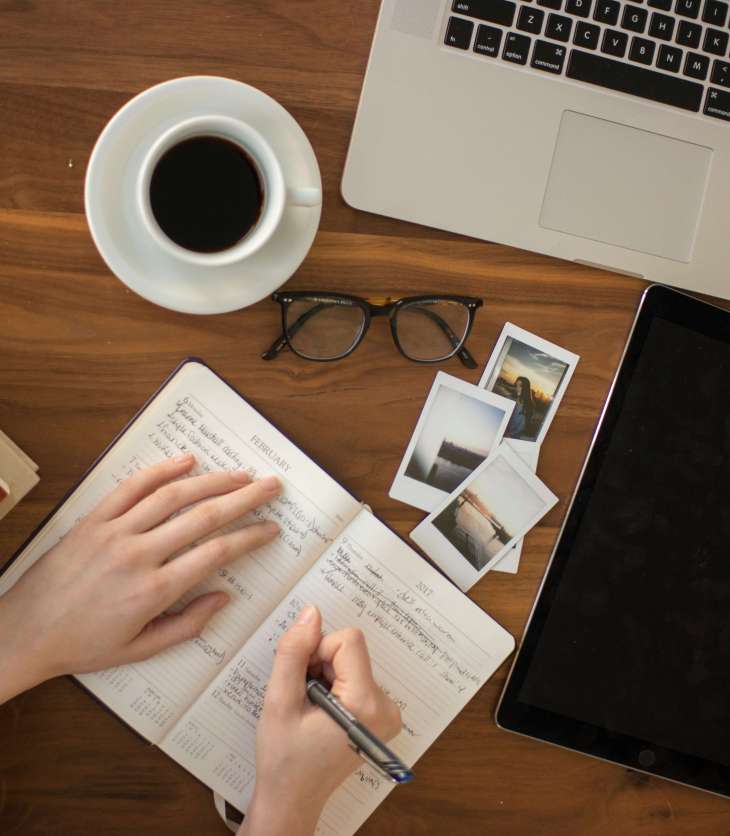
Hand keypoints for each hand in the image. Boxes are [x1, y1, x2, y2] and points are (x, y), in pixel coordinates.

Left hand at [0, 454, 279, 702]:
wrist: (24, 632)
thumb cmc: (82, 645)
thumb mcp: (140, 649)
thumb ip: (187, 624)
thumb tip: (224, 598)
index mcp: (154, 590)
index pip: (216, 553)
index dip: (250, 537)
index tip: (270, 528)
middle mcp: (138, 554)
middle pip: (204, 516)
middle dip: (245, 498)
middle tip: (271, 486)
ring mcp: (114, 532)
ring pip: (173, 496)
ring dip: (212, 481)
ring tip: (240, 474)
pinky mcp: (94, 520)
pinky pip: (131, 487)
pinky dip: (161, 470)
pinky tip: (186, 461)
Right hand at [240, 605, 401, 835]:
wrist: (292, 798)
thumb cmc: (284, 758)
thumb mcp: (279, 701)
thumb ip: (294, 652)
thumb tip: (311, 613)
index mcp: (366, 703)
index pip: (348, 641)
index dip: (317, 652)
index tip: (303, 680)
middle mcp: (386, 706)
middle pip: (350, 650)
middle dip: (320, 665)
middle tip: (303, 699)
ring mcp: (387, 712)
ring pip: (351, 661)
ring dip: (325, 675)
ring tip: (310, 709)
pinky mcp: (380, 715)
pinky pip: (356, 676)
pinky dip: (334, 685)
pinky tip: (320, 712)